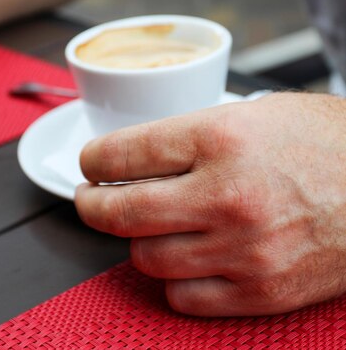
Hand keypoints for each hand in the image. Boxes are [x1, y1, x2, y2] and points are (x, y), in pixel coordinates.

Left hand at [75, 92, 345, 316]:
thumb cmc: (320, 141)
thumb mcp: (252, 113)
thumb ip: (192, 135)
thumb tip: (140, 156)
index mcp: (220, 138)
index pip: (122, 154)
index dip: (93, 160)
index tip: (90, 165)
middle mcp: (225, 195)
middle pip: (121, 212)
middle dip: (91, 206)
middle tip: (91, 199)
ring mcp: (242, 249)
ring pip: (147, 259)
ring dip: (137, 240)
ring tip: (146, 225)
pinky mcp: (261, 290)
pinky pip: (184, 298)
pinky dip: (172, 279)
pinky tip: (183, 257)